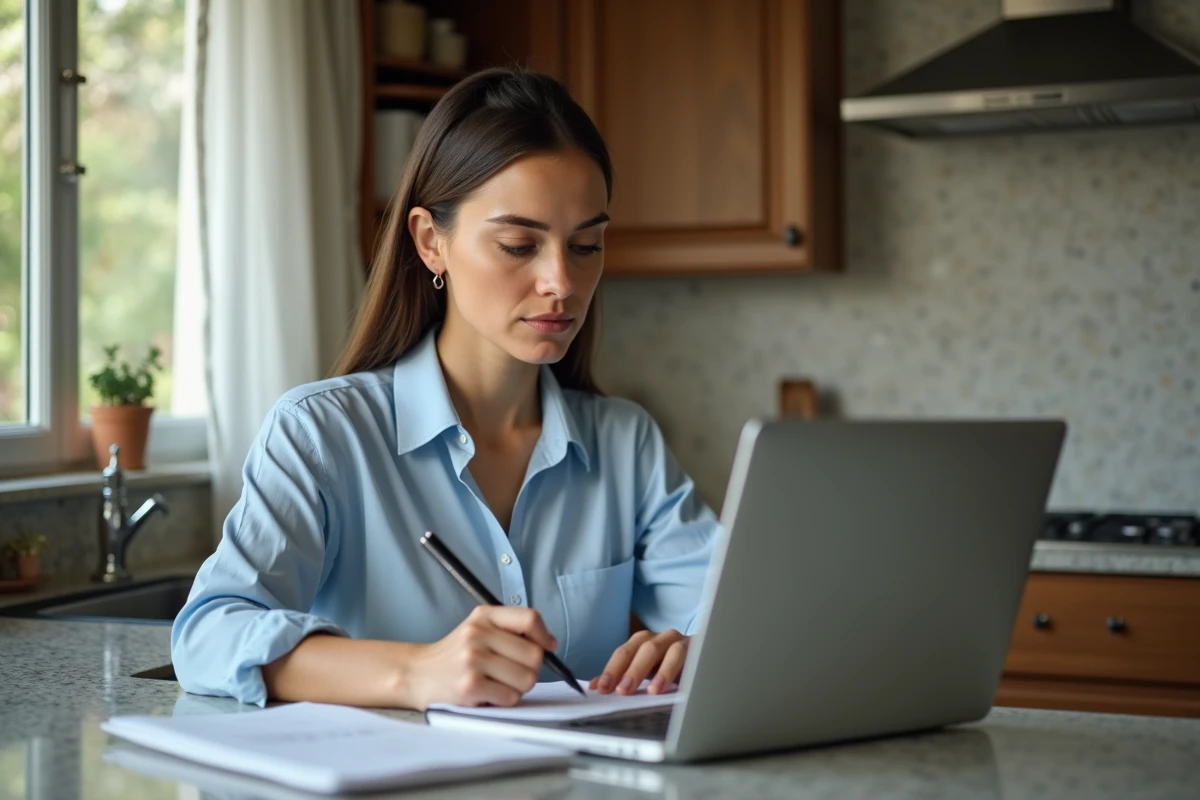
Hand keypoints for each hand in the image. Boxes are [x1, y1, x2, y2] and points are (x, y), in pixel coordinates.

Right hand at [404, 606, 555, 709]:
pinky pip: (510, 698)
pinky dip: (503, 700)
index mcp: (484, 615)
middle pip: (534, 655)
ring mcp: (473, 659)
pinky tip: (487, 693)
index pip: (530, 619)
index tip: (546, 647)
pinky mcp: (470, 686)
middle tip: (510, 672)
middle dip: (530, 668)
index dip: (544, 636)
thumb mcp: (479, 629)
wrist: (417, 674)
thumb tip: (550, 644)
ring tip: (496, 683)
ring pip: (526, 679)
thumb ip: (511, 631)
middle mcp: (478, 633)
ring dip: (517, 687)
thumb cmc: (456, 654)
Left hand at [589, 629, 687, 695]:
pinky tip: (664, 686)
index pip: (623, 653)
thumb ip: (623, 677)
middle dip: (627, 669)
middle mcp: (659, 638)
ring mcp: (677, 641)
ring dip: (650, 669)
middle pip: (638, 648)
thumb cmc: (673, 669)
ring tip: (648, 691)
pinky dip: (671, 670)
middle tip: (619, 690)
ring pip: (658, 648)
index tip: (599, 688)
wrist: (708, 660)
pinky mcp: (695, 647)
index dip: (610, 669)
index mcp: (644, 643)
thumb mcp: (648, 675)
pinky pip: (683, 654)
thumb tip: (596, 686)